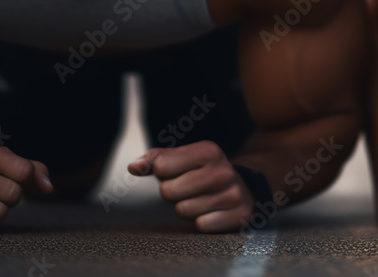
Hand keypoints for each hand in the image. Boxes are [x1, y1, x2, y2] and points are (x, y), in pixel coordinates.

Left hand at [128, 140, 254, 232]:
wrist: (244, 188)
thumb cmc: (203, 173)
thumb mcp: (183, 159)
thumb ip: (156, 159)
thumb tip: (134, 167)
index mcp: (208, 151)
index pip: (161, 166)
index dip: (163, 173)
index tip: (176, 172)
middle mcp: (223, 170)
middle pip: (169, 191)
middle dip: (173, 193)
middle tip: (188, 190)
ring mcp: (233, 193)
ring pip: (184, 210)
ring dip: (188, 208)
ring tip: (201, 200)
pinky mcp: (240, 214)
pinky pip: (202, 225)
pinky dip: (203, 221)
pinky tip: (212, 211)